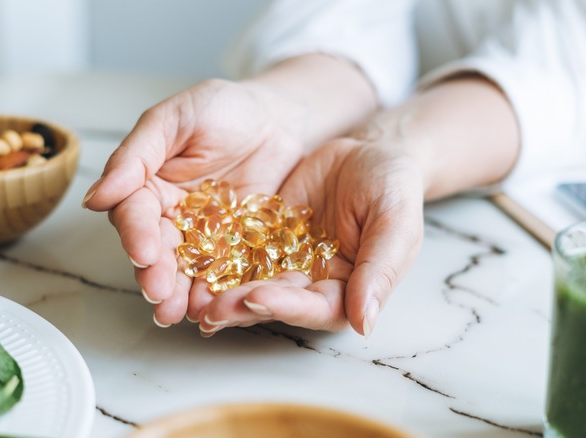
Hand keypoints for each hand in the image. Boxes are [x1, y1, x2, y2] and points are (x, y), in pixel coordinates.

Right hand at [82, 79, 304, 324]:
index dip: (136, 234)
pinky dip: (220, 290)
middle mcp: (171, 216)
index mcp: (148, 185)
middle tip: (159, 293)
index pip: (134, 214)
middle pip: (157, 250)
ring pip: (187, 269)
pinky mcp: (236, 247)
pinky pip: (226, 271)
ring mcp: (204, 235)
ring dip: (181, 293)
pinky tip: (217, 307)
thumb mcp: (175, 118)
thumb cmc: (223, 109)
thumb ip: (136, 155)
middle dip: (155, 273)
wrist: (278, 119)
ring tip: (181, 313)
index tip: (143, 252)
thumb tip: (95, 197)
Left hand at [194, 137, 424, 336]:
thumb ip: (381, 269)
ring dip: (221, 292)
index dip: (287, 306)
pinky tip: (190, 259)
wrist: (369, 151)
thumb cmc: (393, 187)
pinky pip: (237, 248)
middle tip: (210, 309)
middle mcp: (310, 283)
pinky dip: (215, 257)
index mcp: (347, 290)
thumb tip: (366, 322)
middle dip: (242, 306)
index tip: (258, 298)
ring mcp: (284, 261)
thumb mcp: (395, 221)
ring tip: (191, 297)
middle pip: (275, 302)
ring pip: (249, 281)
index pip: (316, 309)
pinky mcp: (263, 236)